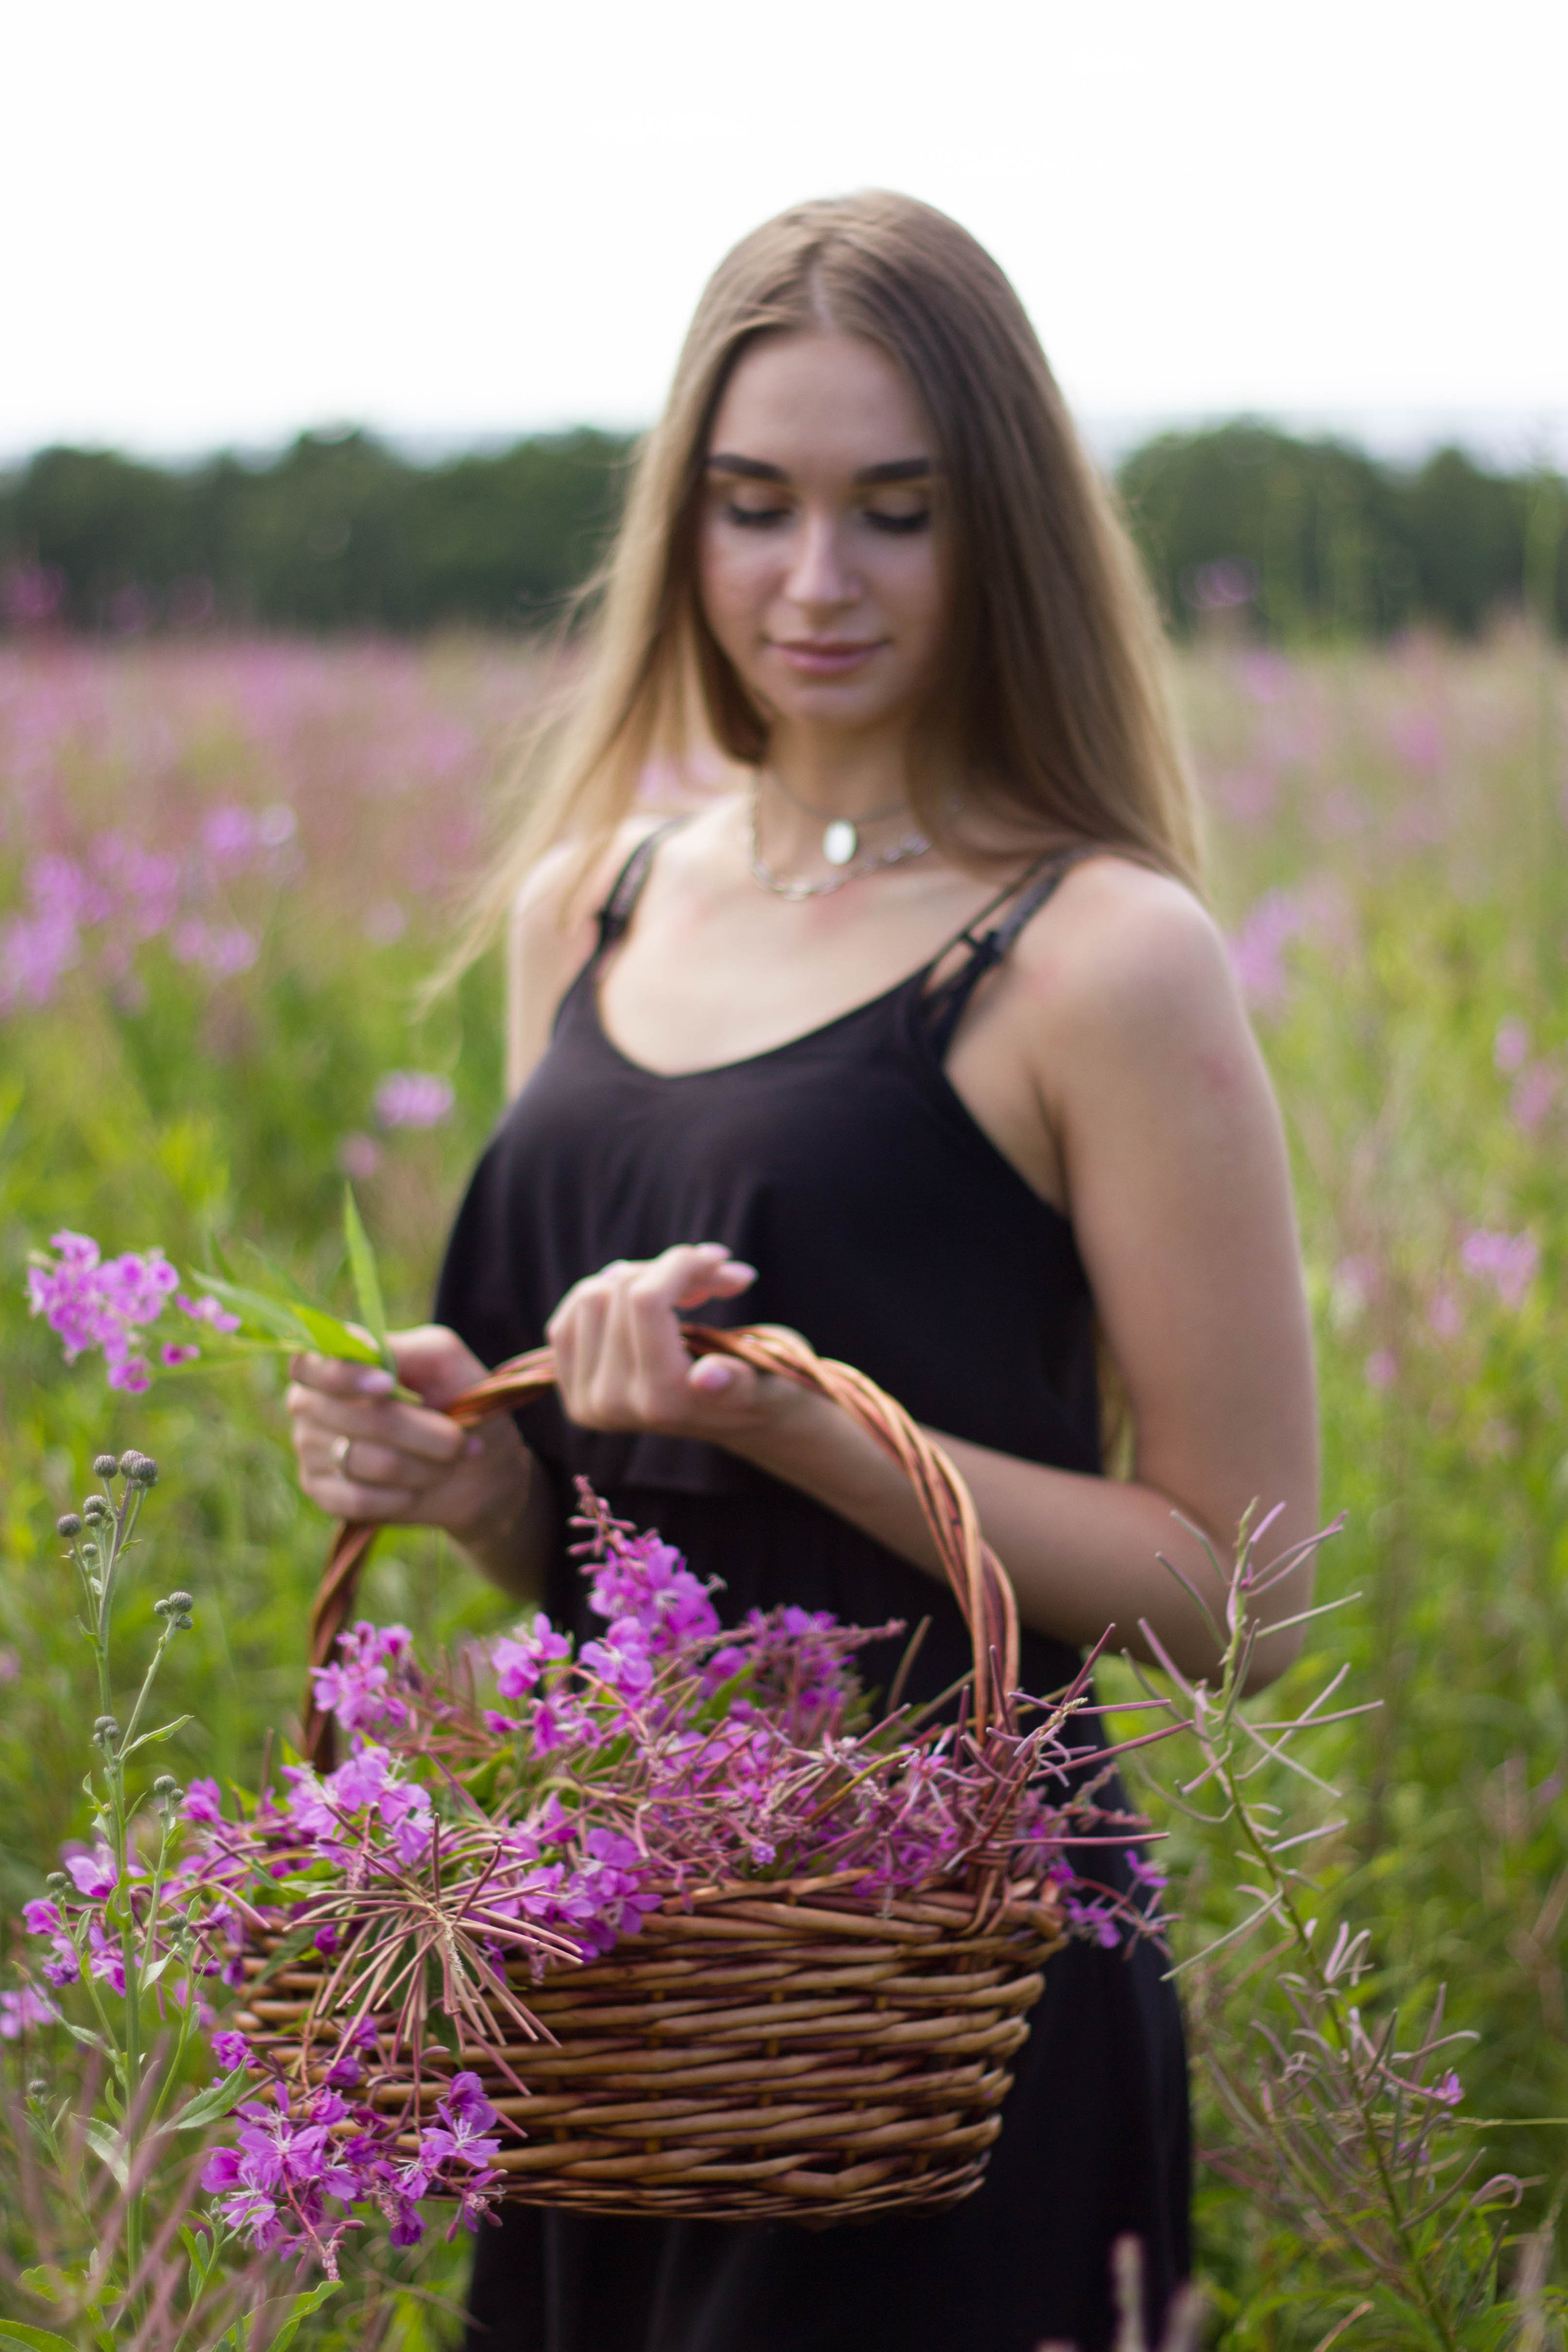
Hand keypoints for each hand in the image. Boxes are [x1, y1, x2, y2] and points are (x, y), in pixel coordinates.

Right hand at [286, 1324, 531, 1541]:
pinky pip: (357, 1500)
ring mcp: (310, 1450)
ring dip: (421, 1466)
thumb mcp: (443, 1359)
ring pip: (363, 1461)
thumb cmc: (455, 1397)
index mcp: (332, 1360)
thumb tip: (370, 1355)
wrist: (475, 1463)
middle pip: (355, 1418)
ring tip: (448, 1462)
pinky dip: (400, 1497)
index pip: (310, 1366)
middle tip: (459, 1439)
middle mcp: (310, 1403)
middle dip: (422, 1433)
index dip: (345, 1377)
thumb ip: (406, 1350)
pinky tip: (419, 1489)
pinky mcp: (323, 1493)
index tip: (388, 1384)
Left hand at [546, 1243, 792, 1442]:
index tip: (721, 1258)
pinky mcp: (572, 1387)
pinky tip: (648, 1297)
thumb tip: (705, 1377)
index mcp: (663, 1403)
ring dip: (644, 1277)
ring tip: (687, 1290)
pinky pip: (571, 1314)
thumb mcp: (766, 1388)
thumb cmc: (763, 1392)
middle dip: (672, 1269)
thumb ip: (737, 1383)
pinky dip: (610, 1292)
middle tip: (715, 1273)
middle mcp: (615, 1405)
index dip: (682, 1264)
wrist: (740, 1423)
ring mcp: (586, 1398)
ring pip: (593, 1293)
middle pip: (620, 1290)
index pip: (646, 1301)